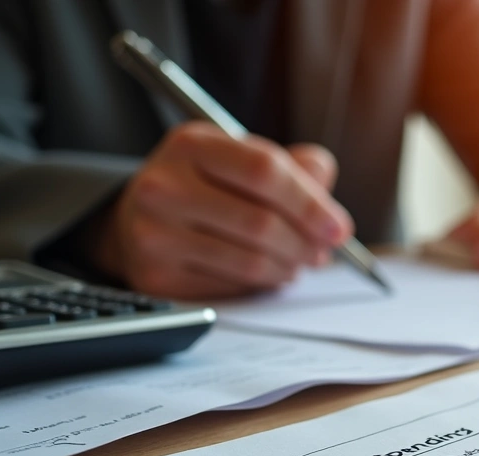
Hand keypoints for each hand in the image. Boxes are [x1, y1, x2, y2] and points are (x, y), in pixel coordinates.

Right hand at [94, 122, 352, 298]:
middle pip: (261, 222)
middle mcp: (164, 185)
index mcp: (192, 144)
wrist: (139, 218)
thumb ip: (292, 168)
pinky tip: (268, 273)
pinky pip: (230, 287)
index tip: (339, 228)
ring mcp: (154, 233)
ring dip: (288, 267)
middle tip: (322, 252)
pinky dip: (261, 284)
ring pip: (249, 261)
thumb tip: (326, 194)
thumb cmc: (204, 186)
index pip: (264, 170)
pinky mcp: (156, 276)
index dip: (311, 203)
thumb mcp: (241, 159)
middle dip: (305, 243)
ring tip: (297, 262)